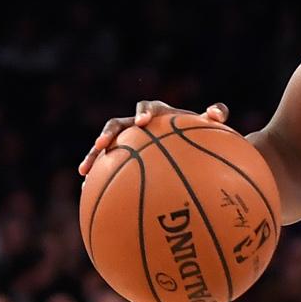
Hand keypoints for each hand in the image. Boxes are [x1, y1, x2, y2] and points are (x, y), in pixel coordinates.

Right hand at [80, 100, 228, 175]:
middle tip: (101, 144)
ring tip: (84, 171)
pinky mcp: (121, 156)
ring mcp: (126, 141)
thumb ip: (215, 114)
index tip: (144, 122)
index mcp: (156, 113)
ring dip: (93, 157)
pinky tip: (87, 192)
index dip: (144, 113)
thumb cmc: (198, 133)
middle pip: (116, 125)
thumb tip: (216, 113)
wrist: (187, 144)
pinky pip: (107, 165)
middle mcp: (136, 124)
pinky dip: (98, 177)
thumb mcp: (208, 125)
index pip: (147, 109)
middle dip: (107, 134)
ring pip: (105, 146)